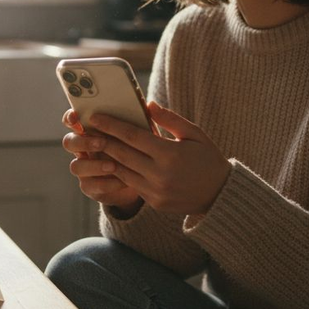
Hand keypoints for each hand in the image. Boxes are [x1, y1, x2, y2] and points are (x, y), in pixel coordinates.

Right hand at [61, 109, 143, 212]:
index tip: (77, 117)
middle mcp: (83, 148)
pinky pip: (90, 185)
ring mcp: (85, 168)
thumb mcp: (144, 133)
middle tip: (102, 142)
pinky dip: (106, 183)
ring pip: (76, 166)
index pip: (72, 120)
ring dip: (94, 165)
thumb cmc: (142, 148)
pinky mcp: (91, 187)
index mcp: (91, 130)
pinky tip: (122, 181)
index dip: (71, 118)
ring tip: (113, 165)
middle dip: (83, 141)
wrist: (146, 180)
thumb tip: (150, 105)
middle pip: (69, 142)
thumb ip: (142, 120)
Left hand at [88, 102, 230, 214]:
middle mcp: (159, 174)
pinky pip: (132, 185)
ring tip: (96, 145)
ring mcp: (155, 191)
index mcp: (169, 154)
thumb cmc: (208, 159)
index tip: (96, 117)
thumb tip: (148, 105)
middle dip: (103, 140)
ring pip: (122, 172)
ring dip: (107, 158)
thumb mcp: (194, 134)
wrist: (220, 195)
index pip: (132, 136)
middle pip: (122, 154)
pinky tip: (112, 162)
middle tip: (87, 129)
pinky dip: (120, 173)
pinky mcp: (154, 202)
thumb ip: (170, 119)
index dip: (112, 125)